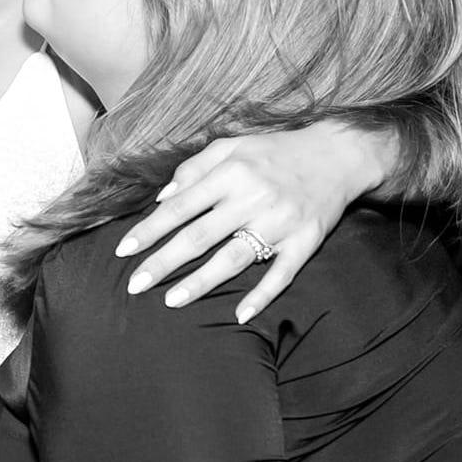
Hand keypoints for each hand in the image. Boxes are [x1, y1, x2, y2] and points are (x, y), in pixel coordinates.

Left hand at [115, 125, 385, 324]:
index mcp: (232, 173)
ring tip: (170, 300)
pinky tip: (240, 314)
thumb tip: (161, 199)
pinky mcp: (305, 242)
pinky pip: (282, 274)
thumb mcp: (233, 146)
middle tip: (135, 285)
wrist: (338, 156)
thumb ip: (194, 168)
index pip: (181, 206)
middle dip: (164, 262)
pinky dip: (262, 295)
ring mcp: (280, 222)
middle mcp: (254, 198)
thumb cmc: (276, 152)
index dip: (151, 230)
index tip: (124, 251)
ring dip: (201, 282)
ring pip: (234, 258)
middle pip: (200, 236)